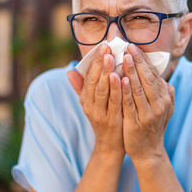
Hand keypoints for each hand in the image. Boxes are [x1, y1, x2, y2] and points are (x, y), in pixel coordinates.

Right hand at [68, 42, 123, 156]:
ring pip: (102, 90)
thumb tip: (70, 70)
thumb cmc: (105, 120)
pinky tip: (121, 78)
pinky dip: (116, 89)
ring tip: (111, 57)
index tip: (102, 44)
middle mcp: (90, 105)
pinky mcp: (111, 121)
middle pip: (93, 80)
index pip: (88, 76)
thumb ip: (82, 87)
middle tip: (106, 46)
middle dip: (100, 62)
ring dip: (106, 72)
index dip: (94, 60)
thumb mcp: (91, 103)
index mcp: (85, 99)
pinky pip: (114, 103)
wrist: (110, 147)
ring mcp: (100, 114)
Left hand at [120, 44, 174, 160]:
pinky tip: (120, 79)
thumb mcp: (164, 109)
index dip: (144, 60)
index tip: (134, 47)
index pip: (154, 74)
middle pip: (147, 78)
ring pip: (139, 88)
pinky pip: (130, 103)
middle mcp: (160, 104)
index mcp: (165, 97)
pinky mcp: (137, 122)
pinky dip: (126, 91)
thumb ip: (165, 93)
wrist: (149, 152)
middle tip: (128, 47)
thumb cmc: (153, 127)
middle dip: (137, 61)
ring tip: (123, 57)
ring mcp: (149, 114)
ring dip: (131, 71)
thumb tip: (164, 79)